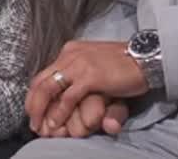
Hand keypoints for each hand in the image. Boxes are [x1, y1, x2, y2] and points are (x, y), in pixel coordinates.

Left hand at [25, 41, 147, 133]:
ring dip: (41, 110)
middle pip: (41, 81)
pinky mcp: (90, 76)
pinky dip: (59, 112)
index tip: (33, 110)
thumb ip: (79, 73)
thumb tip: (67, 90)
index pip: (44, 73)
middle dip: (33, 104)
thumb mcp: (94, 64)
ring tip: (41, 127)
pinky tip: (56, 124)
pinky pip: (68, 98)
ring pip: (49, 89)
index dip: (35, 94)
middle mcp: (70, 55)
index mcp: (70, 51)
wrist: (145, 58)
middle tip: (32, 122)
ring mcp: (79, 65)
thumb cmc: (123, 64)